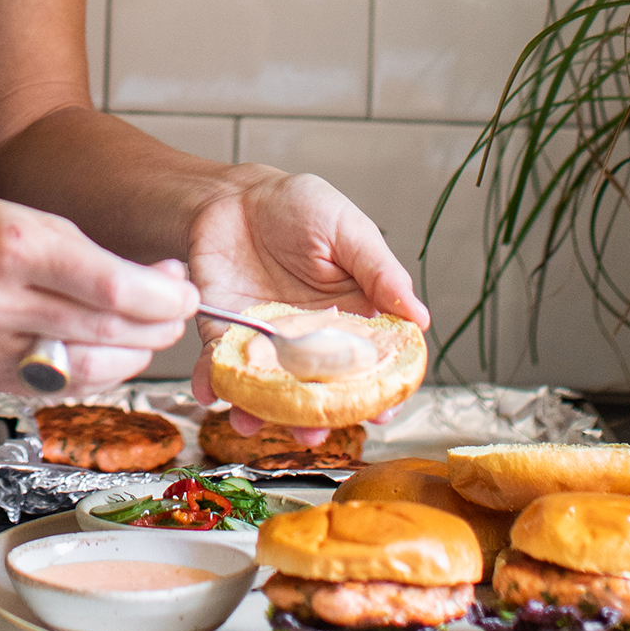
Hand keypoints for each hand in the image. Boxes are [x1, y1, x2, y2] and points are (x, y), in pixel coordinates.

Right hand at [0, 192, 199, 392]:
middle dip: (159, 324)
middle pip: (107, 331)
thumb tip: (163, 285)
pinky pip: (68, 385)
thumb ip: (94, 256)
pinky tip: (115, 347)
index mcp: (16, 248)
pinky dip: (103, 369)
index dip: (162, 298)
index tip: (186, 289)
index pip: (111, 290)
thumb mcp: (32, 219)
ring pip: (93, 367)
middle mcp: (1, 303)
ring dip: (138, 351)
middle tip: (180, 306)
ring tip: (152, 326)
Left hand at [187, 167, 428, 443]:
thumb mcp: (348, 230)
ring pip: (268, 391)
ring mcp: (267, 343)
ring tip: (251, 422)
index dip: (378, 393)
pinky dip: (211, 382)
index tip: (382, 412)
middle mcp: (309, 342)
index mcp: (350, 319)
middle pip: (319, 392)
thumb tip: (420, 317)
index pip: (370, 366)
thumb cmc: (297, 207)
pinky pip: (218, 365)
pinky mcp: (225, 334)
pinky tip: (209, 391)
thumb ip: (380, 272)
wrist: (234, 196)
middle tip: (311, 434)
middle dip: (315, 420)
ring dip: (259, 413)